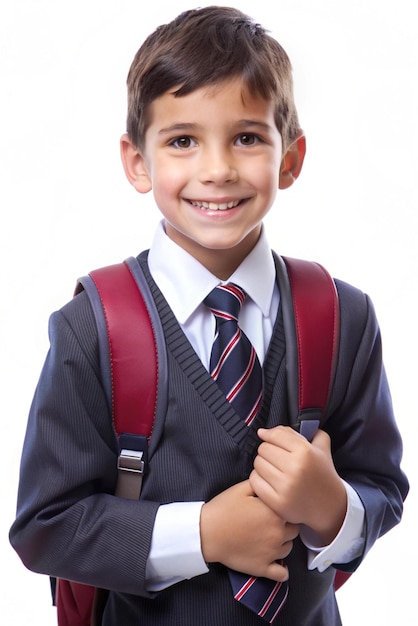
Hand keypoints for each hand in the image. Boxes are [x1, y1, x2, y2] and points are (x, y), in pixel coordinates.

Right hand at [200, 480, 298, 580]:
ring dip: (283, 543)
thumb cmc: (223, 509)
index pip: (292, 511)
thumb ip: (261, 484)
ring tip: (269, 539)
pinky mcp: (263, 568)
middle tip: (272, 523)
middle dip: (286, 526)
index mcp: (275, 513)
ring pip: (289, 548)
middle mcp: (278, 533)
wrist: (207, 533)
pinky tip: (276, 563)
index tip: (276, 509)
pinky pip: (282, 574)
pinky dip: (282, 571)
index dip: (284, 509)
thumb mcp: (241, 488)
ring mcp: (272, 553)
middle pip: (294, 530)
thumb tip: (271, 483)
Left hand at [249, 426, 346, 544]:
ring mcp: (286, 487)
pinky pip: (255, 481)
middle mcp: (295, 468)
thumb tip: (269, 430)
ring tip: (272, 468)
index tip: (265, 434)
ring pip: (258, 464)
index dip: (268, 434)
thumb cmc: (323, 474)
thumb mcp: (321, 448)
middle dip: (267, 450)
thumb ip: (304, 431)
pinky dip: (258, 479)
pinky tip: (268, 480)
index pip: (275, 435)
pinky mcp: (278, 502)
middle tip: (274, 456)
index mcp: (306, 452)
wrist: (331, 506)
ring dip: (262, 464)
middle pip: (263, 449)